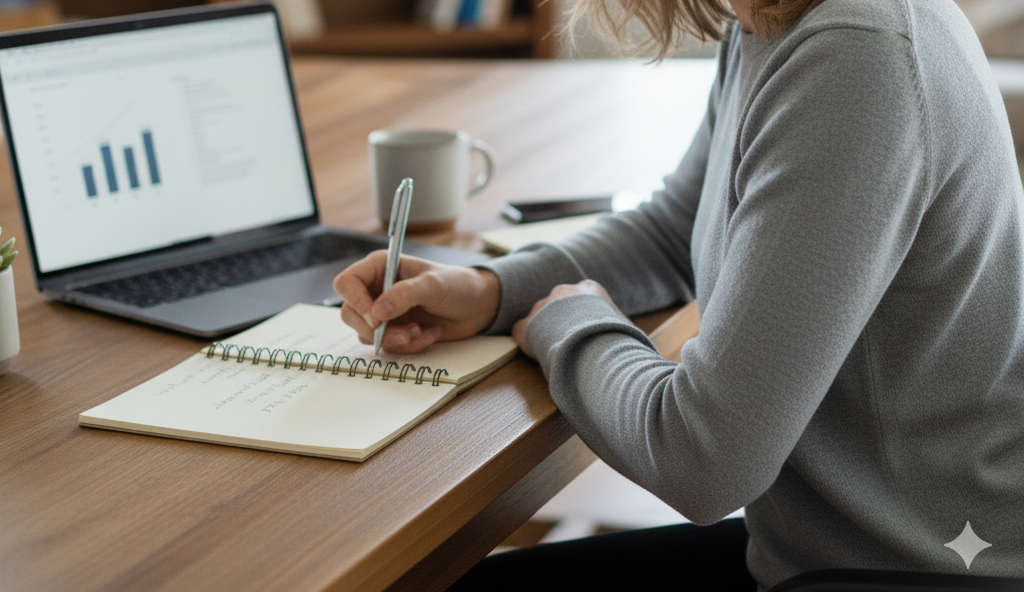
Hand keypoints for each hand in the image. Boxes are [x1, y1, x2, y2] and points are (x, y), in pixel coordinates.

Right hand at [333, 251, 500, 353]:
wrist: (477, 307)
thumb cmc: (457, 285)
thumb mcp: (433, 285)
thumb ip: (404, 295)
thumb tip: (377, 313)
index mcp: (380, 267)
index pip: (347, 282)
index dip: (356, 302)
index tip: (377, 318)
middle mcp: (376, 288)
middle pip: (350, 313)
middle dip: (377, 329)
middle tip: (405, 332)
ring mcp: (384, 312)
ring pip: (366, 334)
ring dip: (394, 339)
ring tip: (421, 332)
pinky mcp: (393, 330)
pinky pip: (386, 346)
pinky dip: (407, 346)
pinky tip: (428, 335)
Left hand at [512, 280, 620, 358]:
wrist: (594, 347)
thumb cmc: (616, 339)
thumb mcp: (626, 326)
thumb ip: (618, 324)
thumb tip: (627, 337)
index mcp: (589, 289)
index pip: (582, 298)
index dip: (582, 316)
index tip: (585, 330)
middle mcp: (563, 291)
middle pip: (559, 306)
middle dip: (561, 322)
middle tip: (570, 343)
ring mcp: (542, 306)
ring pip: (540, 318)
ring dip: (546, 333)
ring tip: (557, 352)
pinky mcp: (525, 325)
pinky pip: (522, 332)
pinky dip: (528, 344)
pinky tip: (540, 356)